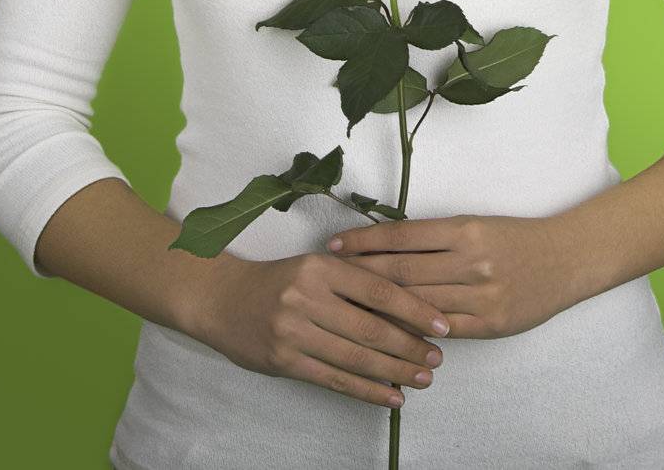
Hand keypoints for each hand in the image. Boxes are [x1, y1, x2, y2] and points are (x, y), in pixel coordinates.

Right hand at [188, 253, 450, 407]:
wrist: (221, 298)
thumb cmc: (280, 281)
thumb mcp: (316, 266)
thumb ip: (356, 281)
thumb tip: (412, 308)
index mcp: (322, 267)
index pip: (380, 291)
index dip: (415, 310)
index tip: (443, 326)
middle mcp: (307, 297)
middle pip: (371, 329)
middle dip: (410, 348)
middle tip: (437, 359)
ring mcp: (292, 331)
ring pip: (355, 358)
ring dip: (394, 372)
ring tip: (422, 379)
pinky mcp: (283, 360)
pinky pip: (333, 379)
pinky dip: (366, 390)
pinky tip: (391, 397)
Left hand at [325, 214, 591, 338]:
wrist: (568, 258)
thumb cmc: (518, 238)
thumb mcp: (478, 225)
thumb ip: (437, 237)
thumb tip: (385, 247)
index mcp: (465, 229)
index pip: (402, 236)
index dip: (364, 242)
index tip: (334, 244)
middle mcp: (471, 260)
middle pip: (402, 271)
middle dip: (360, 274)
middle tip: (326, 277)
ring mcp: (481, 294)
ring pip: (418, 303)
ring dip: (380, 306)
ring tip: (347, 306)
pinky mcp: (490, 322)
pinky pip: (442, 329)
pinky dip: (413, 329)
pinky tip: (389, 330)